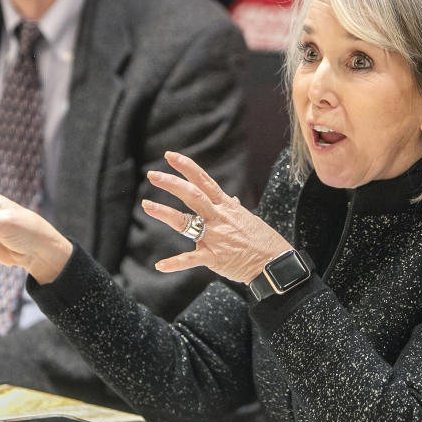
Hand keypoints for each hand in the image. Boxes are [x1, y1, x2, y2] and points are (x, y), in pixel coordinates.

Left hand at [143, 151, 292, 283]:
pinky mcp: (214, 258)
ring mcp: (215, 237)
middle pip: (192, 195)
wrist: (275, 263)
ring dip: (165, 213)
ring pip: (186, 222)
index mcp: (226, 207)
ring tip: (147, 205)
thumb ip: (235, 209)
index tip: (170, 156)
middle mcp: (219, 218)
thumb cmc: (264, 241)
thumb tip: (232, 199)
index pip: (204, 181)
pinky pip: (190, 260)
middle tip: (152, 174)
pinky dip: (174, 263)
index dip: (187, 167)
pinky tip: (160, 265)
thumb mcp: (250, 219)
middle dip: (171, 183)